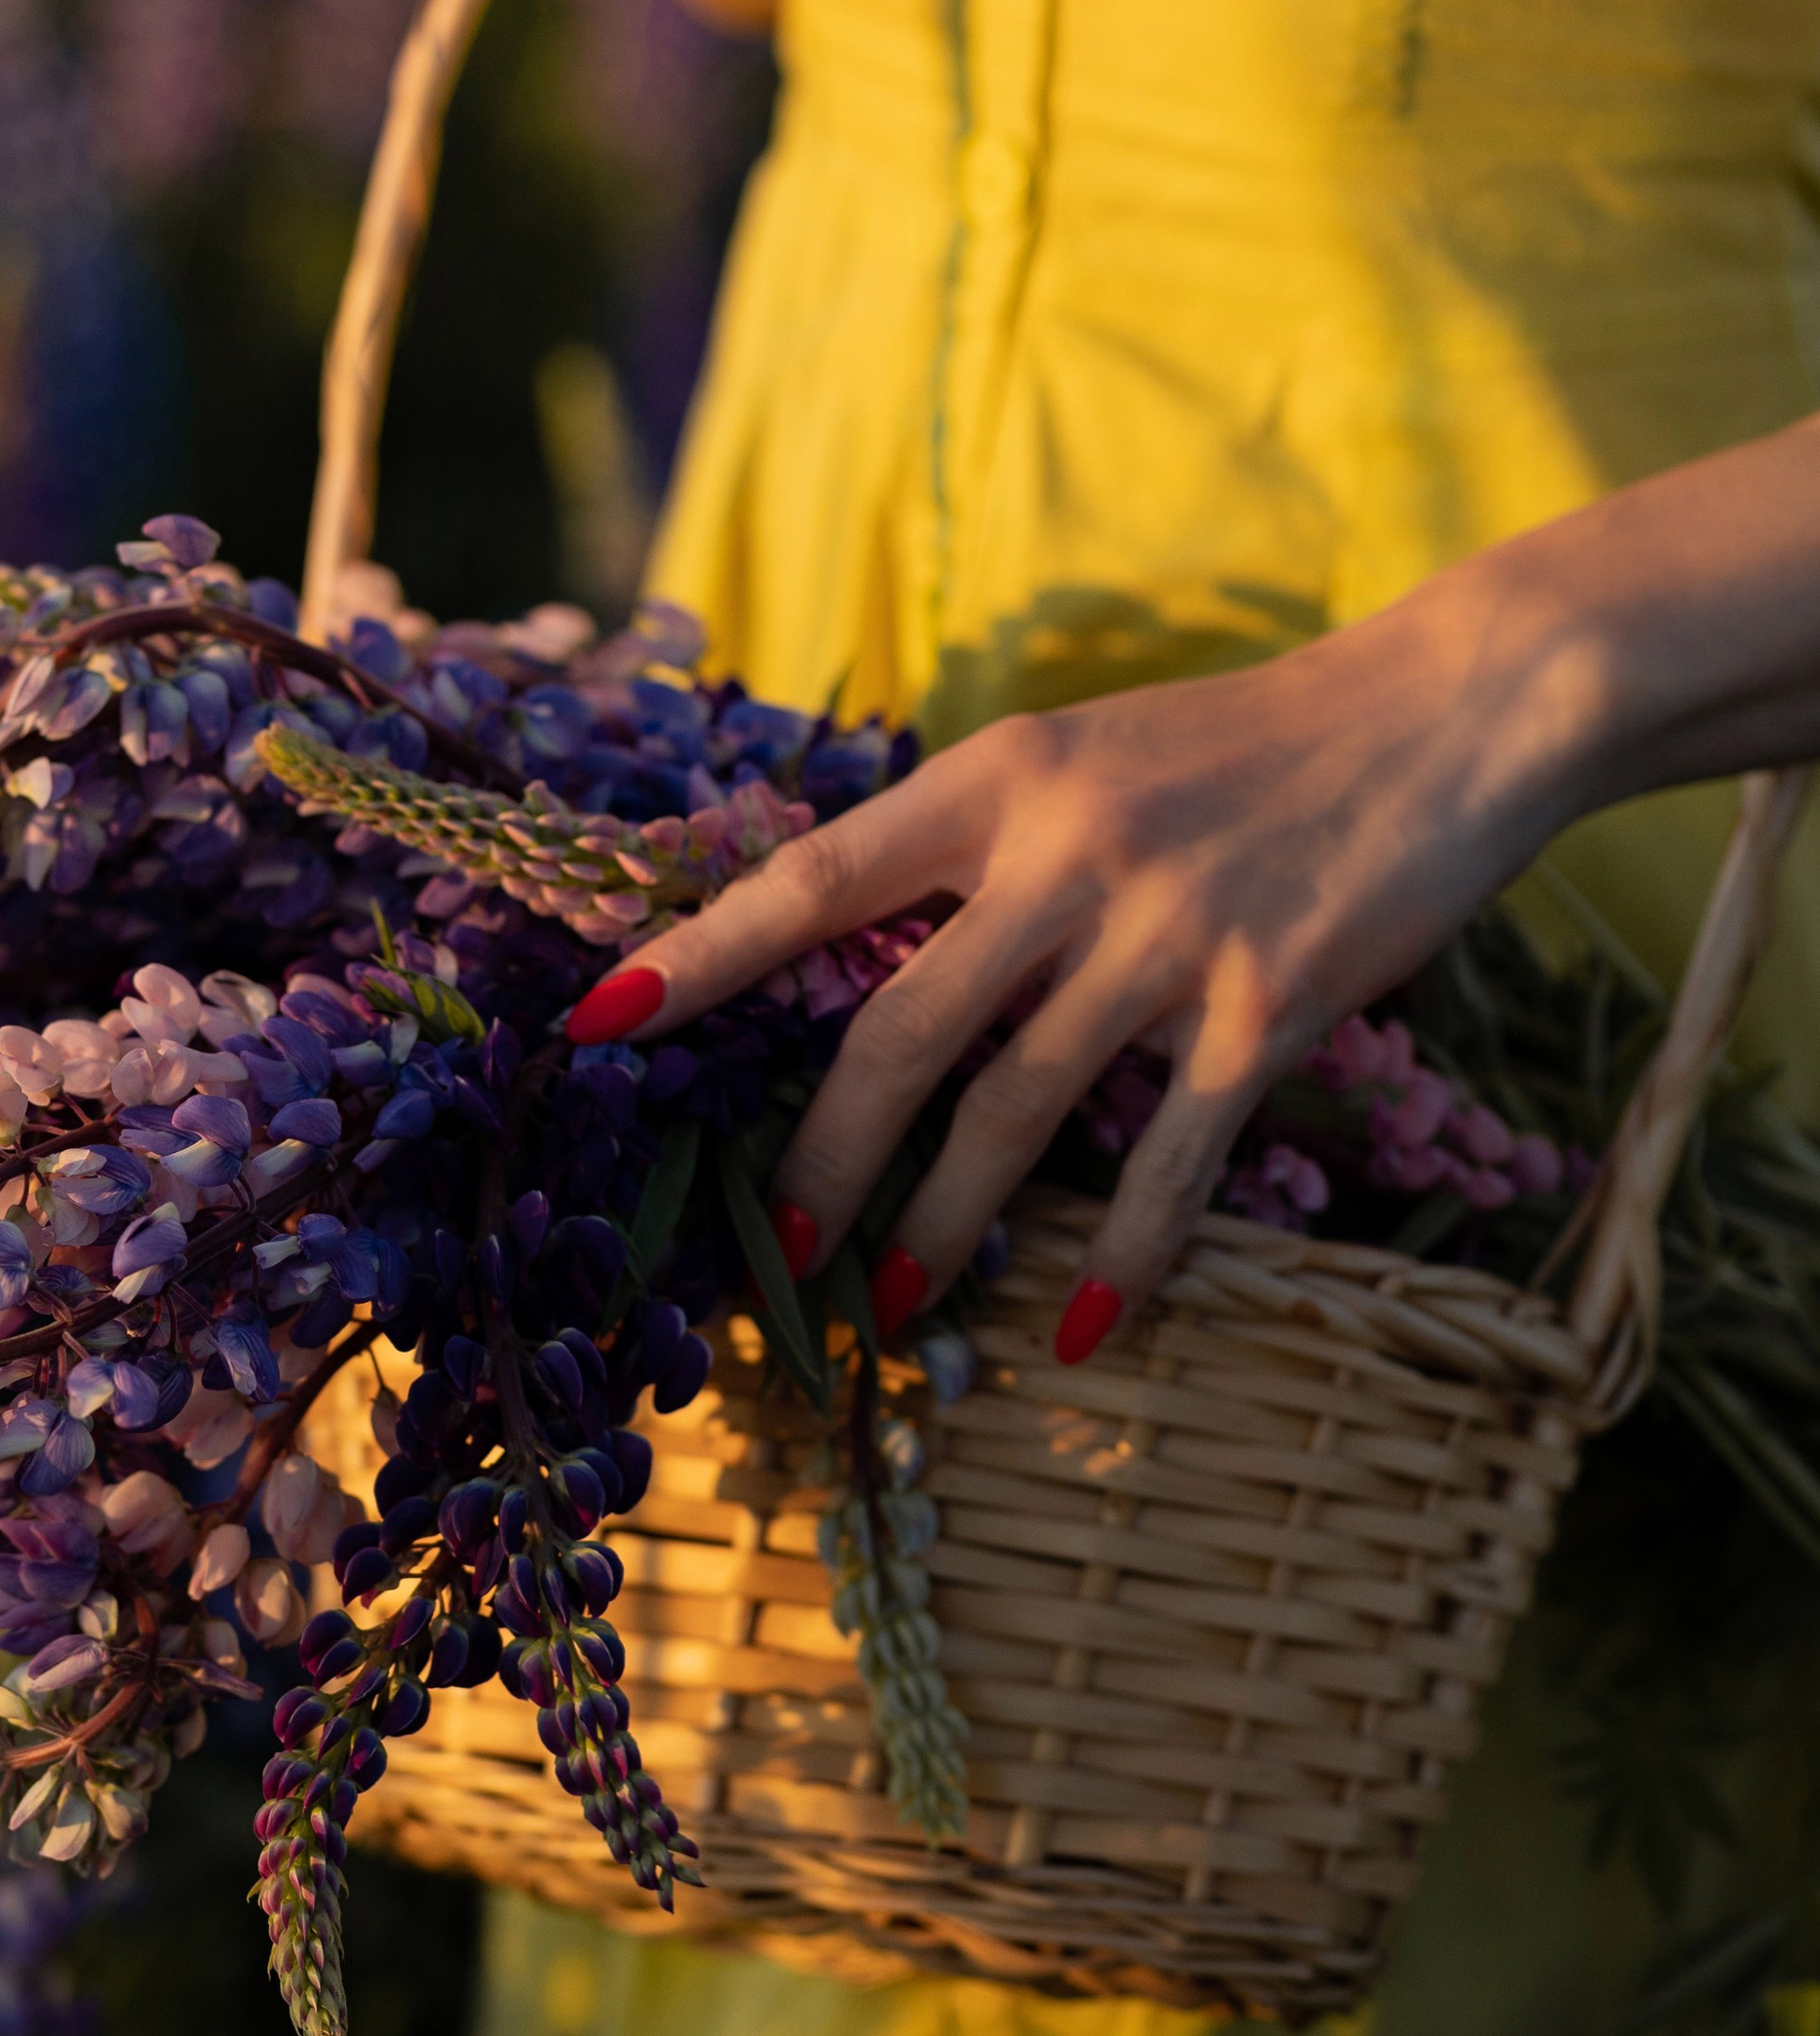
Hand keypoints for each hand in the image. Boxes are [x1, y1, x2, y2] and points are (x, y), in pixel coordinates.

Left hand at [563, 569, 1603, 1355]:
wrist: (1443, 709)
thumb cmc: (1243, 747)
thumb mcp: (1082, 758)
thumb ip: (977, 848)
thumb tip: (859, 961)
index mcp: (996, 780)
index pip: (811, 879)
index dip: (698, 958)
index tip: (593, 1026)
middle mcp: (1064, 852)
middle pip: (896, 1032)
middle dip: (820, 1158)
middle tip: (771, 1249)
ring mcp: (1164, 931)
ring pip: (1013, 1111)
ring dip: (943, 1223)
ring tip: (893, 1298)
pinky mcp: (1265, 1002)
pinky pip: (1169, 1158)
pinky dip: (1122, 1256)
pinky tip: (1084, 1326)